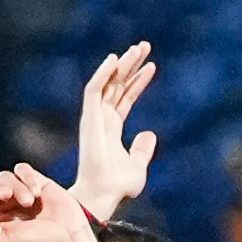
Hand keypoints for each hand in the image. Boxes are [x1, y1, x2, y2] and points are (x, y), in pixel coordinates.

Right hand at [66, 42, 160, 216]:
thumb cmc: (118, 186)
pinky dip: (103, 73)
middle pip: (116, 85)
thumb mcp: (138, 166)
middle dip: (130, 65)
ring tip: (138, 48)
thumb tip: (149, 134)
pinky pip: (94, 90)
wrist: (104, 194)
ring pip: (107, 83)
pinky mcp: (89, 118)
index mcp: (111, 129)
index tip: (151, 66)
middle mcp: (101, 120)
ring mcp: (94, 118)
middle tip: (144, 46)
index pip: (124, 98)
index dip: (137, 82)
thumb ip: (142, 150)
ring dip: (121, 64)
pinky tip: (115, 59)